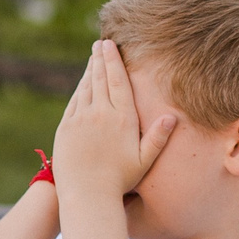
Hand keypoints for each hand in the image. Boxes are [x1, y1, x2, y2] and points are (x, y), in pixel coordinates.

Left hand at [51, 41, 175, 201]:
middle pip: (100, 79)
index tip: (110, 45)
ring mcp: (81, 119)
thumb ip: (158, 137)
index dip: (114, 61)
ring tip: (92, 58)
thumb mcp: (144, 160)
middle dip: (100, 59)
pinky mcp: (66, 127)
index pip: (117, 82)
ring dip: (89, 70)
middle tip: (100, 44)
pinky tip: (82, 83)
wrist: (87, 195)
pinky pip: (74, 102)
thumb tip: (173, 117)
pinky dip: (79, 89)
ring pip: (86, 87)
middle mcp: (100, 114)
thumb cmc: (120, 181)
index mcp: (122, 119)